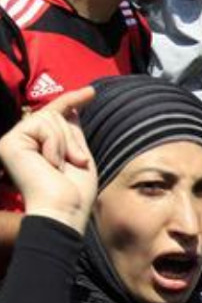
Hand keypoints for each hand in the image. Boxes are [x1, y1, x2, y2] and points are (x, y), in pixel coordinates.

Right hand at [0, 88, 96, 234]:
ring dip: (67, 143)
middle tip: (76, 163)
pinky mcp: (10, 143)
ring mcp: (13, 142)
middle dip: (73, 138)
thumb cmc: (74, 192)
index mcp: (37, 146)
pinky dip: (56, 145)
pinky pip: (44, 125)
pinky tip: (51, 165)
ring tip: (63, 166)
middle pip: (56, 115)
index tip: (92, 92)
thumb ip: (71, 132)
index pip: (54, 115)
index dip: (73, 100)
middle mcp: (21, 142)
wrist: (63, 210)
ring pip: (51, 118)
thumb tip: (72, 108)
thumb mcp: (78, 155)